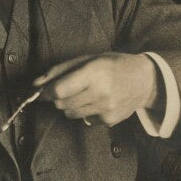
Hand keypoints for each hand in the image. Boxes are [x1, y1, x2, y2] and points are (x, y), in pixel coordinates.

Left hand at [33, 53, 159, 126]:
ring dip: (70, 105)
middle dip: (58, 98)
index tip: (40, 91)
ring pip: (70, 114)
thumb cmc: (113, 65)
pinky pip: (84, 120)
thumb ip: (60, 70)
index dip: (46, 92)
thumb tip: (35, 84)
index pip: (59, 90)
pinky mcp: (109, 121)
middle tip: (66, 89)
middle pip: (62, 104)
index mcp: (94, 73)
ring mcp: (106, 109)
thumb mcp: (88, 59)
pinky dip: (84, 112)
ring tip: (84, 93)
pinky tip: (97, 101)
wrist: (145, 80)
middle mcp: (100, 93)